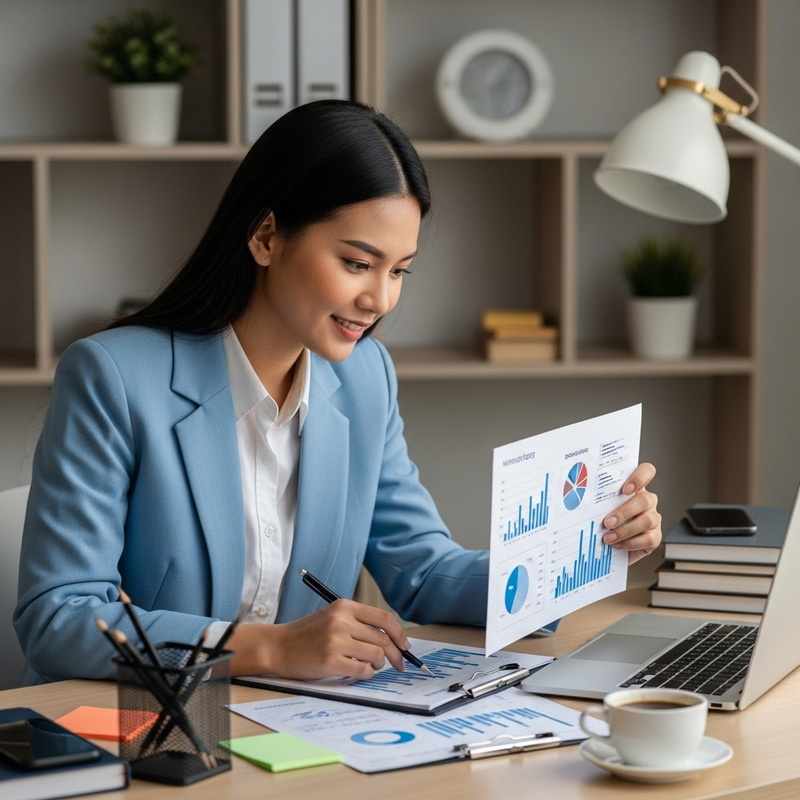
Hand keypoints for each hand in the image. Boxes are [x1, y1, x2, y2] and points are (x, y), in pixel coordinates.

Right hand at [227, 599, 409, 679]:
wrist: (277, 646)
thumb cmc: (306, 634)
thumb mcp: (332, 617)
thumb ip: (358, 622)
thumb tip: (391, 639)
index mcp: (344, 606)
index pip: (384, 619)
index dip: (400, 634)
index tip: (405, 646)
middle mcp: (342, 621)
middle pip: (383, 640)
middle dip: (396, 656)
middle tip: (399, 665)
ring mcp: (336, 641)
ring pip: (376, 656)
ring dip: (379, 665)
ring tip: (370, 666)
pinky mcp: (330, 661)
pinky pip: (363, 671)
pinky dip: (366, 674)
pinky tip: (359, 672)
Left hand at [602, 462, 661, 564]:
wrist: (610, 548)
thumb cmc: (604, 522)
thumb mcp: (600, 508)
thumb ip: (596, 499)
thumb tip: (575, 494)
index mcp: (635, 488)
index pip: (647, 471)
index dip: (640, 477)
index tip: (625, 489)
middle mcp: (647, 502)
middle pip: (645, 499)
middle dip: (624, 511)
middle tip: (607, 522)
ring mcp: (653, 519)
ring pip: (647, 520)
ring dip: (624, 530)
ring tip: (608, 537)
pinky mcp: (655, 537)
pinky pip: (648, 539)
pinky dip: (630, 543)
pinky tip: (616, 545)